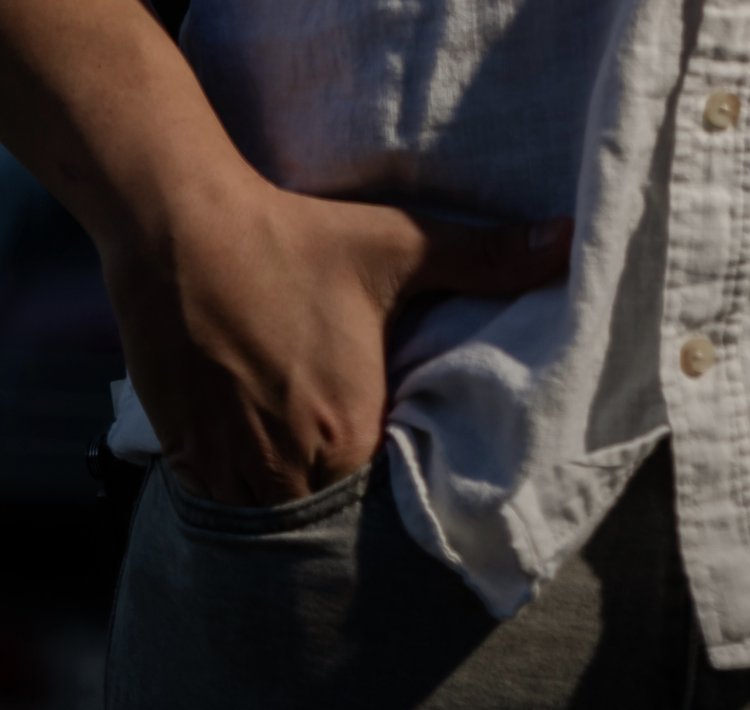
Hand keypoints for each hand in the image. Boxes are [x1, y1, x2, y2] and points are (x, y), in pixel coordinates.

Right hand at [105, 166, 571, 502]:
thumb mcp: (398, 245)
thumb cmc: (295, 237)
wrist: (184, 230)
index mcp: (348, 429)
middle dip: (335, 503)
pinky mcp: (182, 455)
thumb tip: (567, 241)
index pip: (380, 502)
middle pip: (323, 517)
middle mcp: (289, 464)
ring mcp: (229, 465)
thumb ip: (486, 256)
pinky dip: (234, 492)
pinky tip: (248, 454)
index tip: (388, 462)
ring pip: (266, 519)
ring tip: (298, 465)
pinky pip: (216, 504)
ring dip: (284, 501)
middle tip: (343, 463)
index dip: (386, 487)